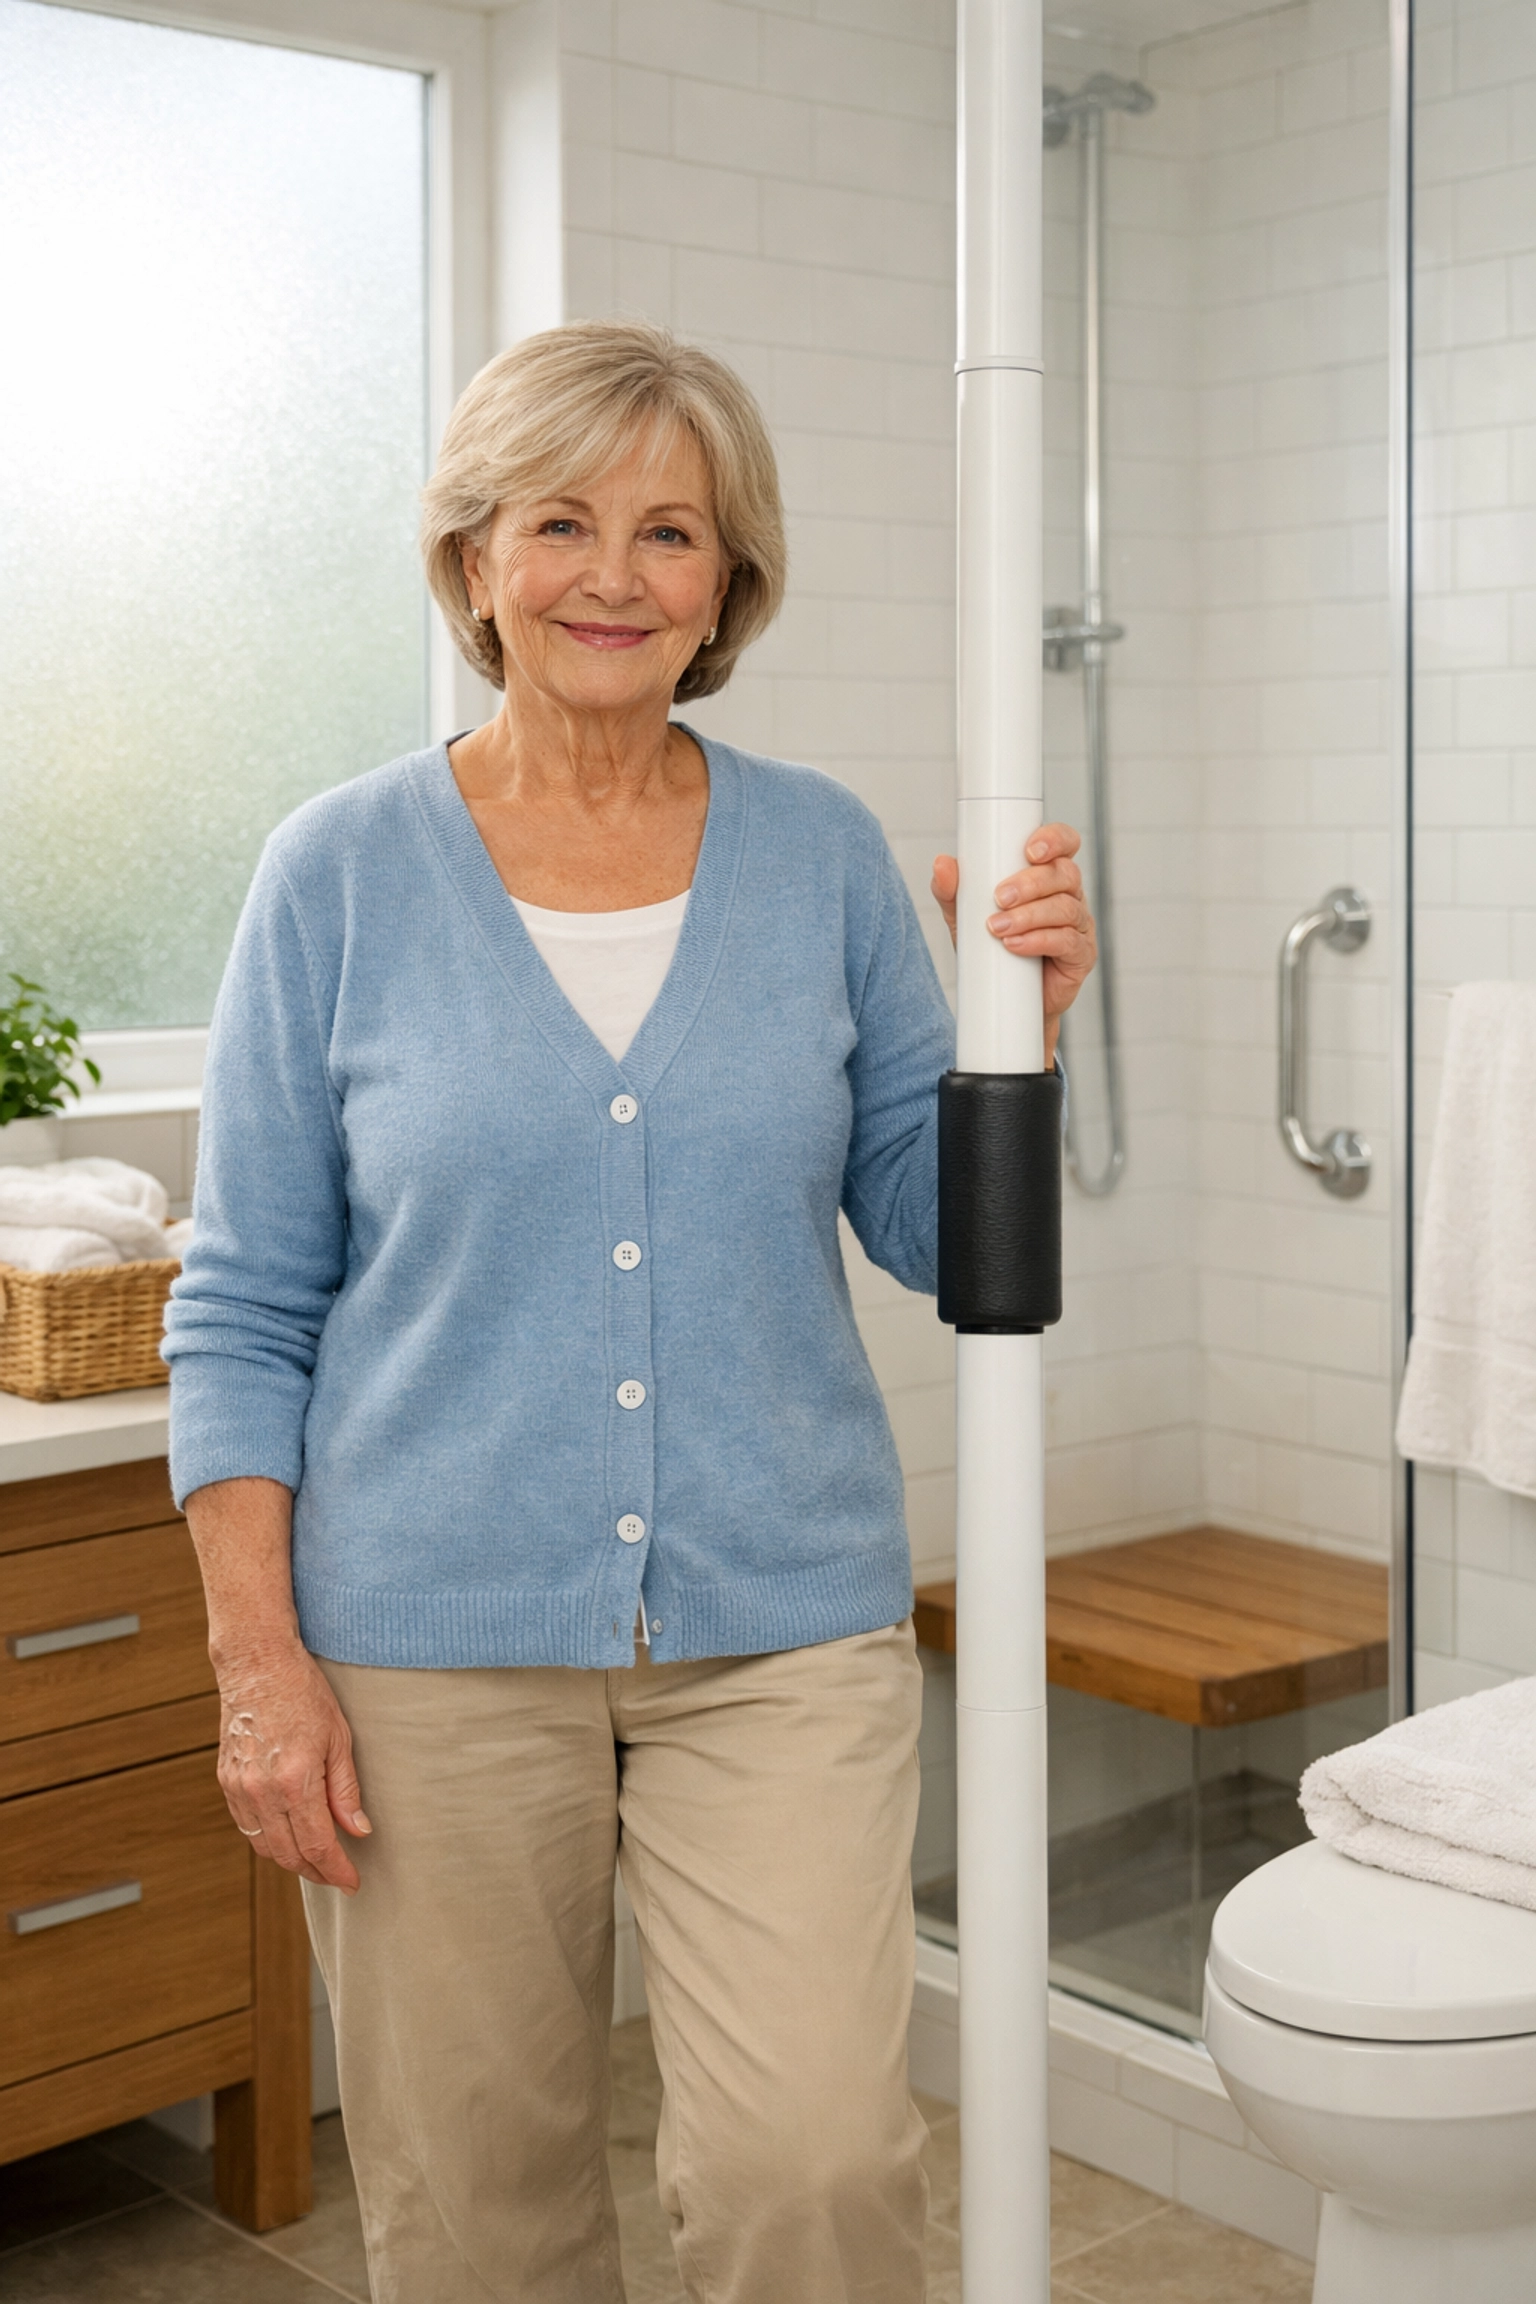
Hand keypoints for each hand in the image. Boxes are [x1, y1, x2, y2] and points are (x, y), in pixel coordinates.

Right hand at [215, 1637, 371, 1893]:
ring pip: (264, 1846)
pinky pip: (246, 1825)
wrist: (257, 1663)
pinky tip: (287, 1834)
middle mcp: (261, 1791)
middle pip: (288, 1855)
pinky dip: (267, 1839)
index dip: (336, 1870)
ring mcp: (239, 1788)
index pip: (317, 1845)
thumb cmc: (303, 1692)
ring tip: (316, 1860)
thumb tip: (358, 1830)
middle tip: (337, 1876)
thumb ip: (345, 1790)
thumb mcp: (338, 1738)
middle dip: (316, 1871)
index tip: (352, 1883)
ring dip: (290, 1860)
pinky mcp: (226, 1780)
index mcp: (295, 1780)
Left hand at [931, 823, 1096, 1069]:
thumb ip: (953, 891)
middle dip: (1031, 883)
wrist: (1004, 1002)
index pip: (1064, 843)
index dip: (1054, 839)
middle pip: (1065, 874)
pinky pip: (1067, 941)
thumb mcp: (966, 918)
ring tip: (998, 928)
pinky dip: (1039, 940)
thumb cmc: (992, 951)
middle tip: (999, 898)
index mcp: (1047, 876)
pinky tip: (1015, 945)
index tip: (1029, 850)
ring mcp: (1078, 925)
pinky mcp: (1080, 955)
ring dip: (1030, 915)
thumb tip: (942, 864)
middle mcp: (1069, 895)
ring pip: (1065, 907)